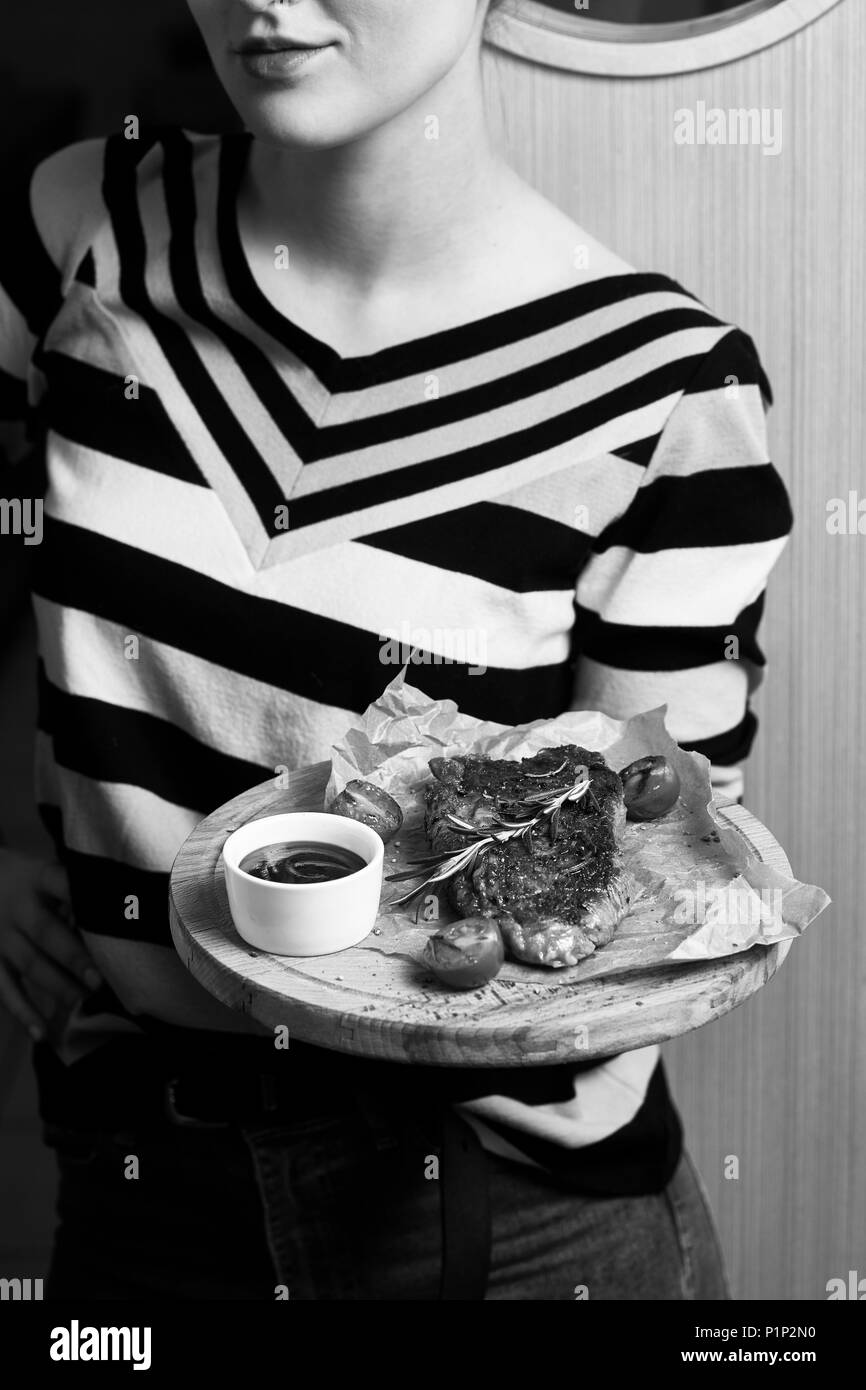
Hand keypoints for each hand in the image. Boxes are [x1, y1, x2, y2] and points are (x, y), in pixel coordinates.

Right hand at [0, 848, 100, 1039]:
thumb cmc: (29, 880)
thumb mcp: (47, 872)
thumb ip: (76, 891)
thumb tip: (126, 910)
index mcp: (38, 879)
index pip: (62, 884)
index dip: (83, 897)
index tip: (112, 913)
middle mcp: (19, 908)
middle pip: (46, 932)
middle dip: (73, 956)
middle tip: (99, 978)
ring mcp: (2, 936)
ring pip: (30, 964)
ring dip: (57, 985)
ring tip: (84, 1001)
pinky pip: (6, 989)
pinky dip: (23, 1013)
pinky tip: (42, 1034)